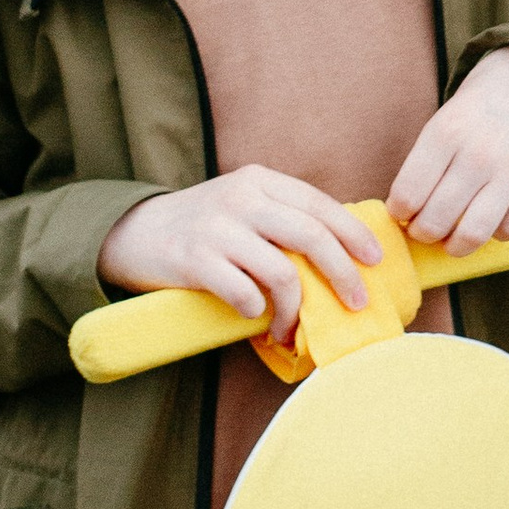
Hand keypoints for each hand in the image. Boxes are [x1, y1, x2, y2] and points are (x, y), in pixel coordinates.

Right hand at [96, 171, 384, 340]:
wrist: (133, 233)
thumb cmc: (203, 226)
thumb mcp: (243, 205)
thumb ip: (283, 217)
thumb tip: (342, 252)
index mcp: (260, 181)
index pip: (319, 204)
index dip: (352, 233)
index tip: (375, 260)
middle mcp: (241, 199)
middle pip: (311, 235)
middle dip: (342, 274)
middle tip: (357, 302)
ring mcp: (216, 228)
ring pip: (281, 271)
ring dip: (295, 309)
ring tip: (292, 327)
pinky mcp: (193, 260)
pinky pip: (243, 292)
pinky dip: (257, 311)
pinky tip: (256, 318)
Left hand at [388, 45, 508, 257]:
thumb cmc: (482, 105)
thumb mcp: (446, 119)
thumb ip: (427, 162)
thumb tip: (407, 212)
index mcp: (445, 132)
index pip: (407, 194)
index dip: (399, 212)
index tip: (403, 213)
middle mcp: (477, 153)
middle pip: (435, 221)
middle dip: (423, 234)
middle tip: (425, 230)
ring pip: (472, 234)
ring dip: (456, 247)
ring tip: (452, 242)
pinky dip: (496, 234)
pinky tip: (491, 220)